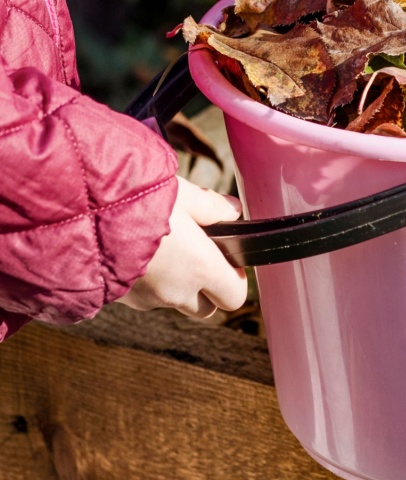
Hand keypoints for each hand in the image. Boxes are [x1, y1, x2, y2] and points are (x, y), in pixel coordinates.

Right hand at [119, 177, 247, 317]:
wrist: (74, 218)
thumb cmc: (135, 201)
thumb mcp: (181, 193)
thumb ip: (211, 205)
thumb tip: (233, 211)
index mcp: (201, 268)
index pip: (235, 296)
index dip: (235, 278)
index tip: (226, 256)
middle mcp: (177, 292)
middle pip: (207, 307)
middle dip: (207, 287)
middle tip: (197, 254)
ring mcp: (146, 300)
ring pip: (173, 302)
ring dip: (175, 284)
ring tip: (161, 247)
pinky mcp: (120, 300)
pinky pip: (144, 297)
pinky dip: (147, 282)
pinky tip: (135, 252)